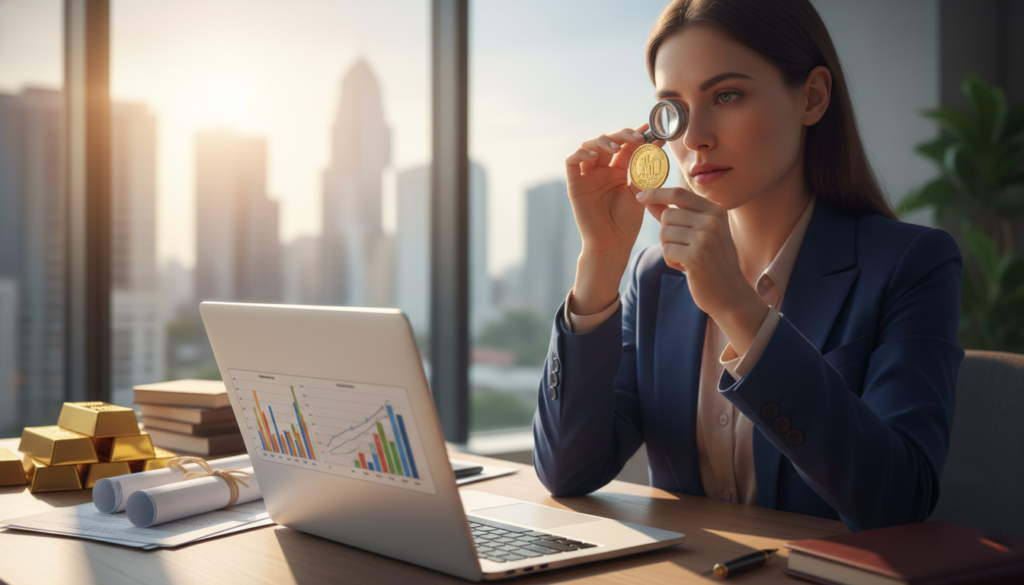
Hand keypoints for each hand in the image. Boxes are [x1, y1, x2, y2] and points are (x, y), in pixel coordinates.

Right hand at [565, 125, 651, 255]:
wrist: (612, 244)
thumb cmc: (626, 223)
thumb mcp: (640, 192)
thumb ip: (645, 171)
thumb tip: (657, 146)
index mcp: (618, 171)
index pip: (626, 146)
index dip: (636, 135)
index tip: (650, 129)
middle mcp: (602, 170)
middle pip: (608, 142)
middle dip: (622, 135)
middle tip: (636, 137)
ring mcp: (587, 176)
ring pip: (589, 146)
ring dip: (602, 141)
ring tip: (616, 146)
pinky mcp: (575, 184)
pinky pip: (572, 162)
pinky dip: (581, 154)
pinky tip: (594, 155)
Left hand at [637, 187, 767, 353]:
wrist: (731, 294)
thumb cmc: (713, 262)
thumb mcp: (700, 233)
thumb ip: (675, 215)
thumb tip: (649, 200)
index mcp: (716, 211)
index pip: (679, 194)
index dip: (656, 193)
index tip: (640, 196)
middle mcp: (713, 221)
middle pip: (666, 215)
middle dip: (667, 234)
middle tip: (684, 249)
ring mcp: (706, 238)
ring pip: (664, 233)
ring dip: (669, 249)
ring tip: (688, 259)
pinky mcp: (696, 256)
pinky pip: (665, 250)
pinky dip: (671, 261)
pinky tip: (687, 268)